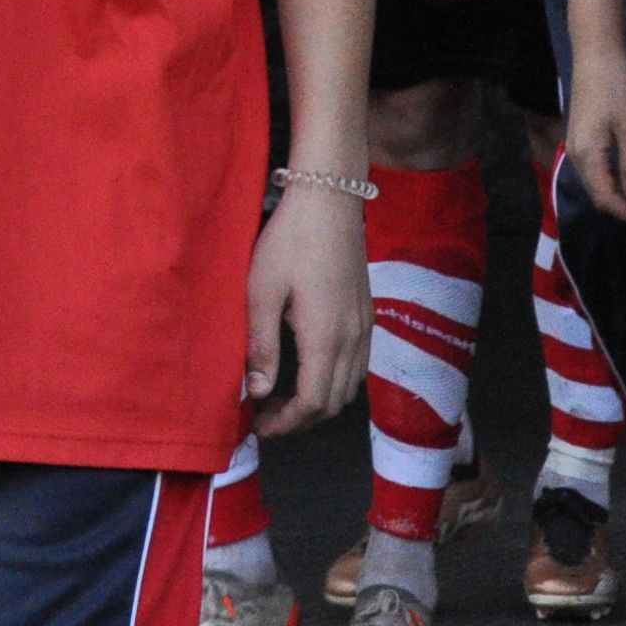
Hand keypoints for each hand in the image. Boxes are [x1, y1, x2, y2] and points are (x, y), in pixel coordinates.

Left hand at [241, 184, 367, 434]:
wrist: (330, 199)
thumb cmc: (290, 240)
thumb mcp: (262, 292)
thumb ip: (262, 345)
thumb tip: (257, 392)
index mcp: (326, 338)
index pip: (313, 403)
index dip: (287, 424)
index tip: (259, 427)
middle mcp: (354, 339)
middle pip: (335, 402)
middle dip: (302, 420)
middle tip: (267, 417)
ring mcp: (365, 326)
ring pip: (351, 386)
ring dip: (320, 402)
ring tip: (284, 399)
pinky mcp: (367, 312)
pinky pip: (358, 364)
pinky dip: (335, 381)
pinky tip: (309, 369)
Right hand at [568, 39, 625, 219]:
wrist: (597, 54)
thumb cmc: (616, 88)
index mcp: (587, 156)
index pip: (606, 198)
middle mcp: (578, 156)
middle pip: (602, 194)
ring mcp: (580, 147)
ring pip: (603, 182)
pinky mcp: (586, 138)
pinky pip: (602, 169)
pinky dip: (622, 177)